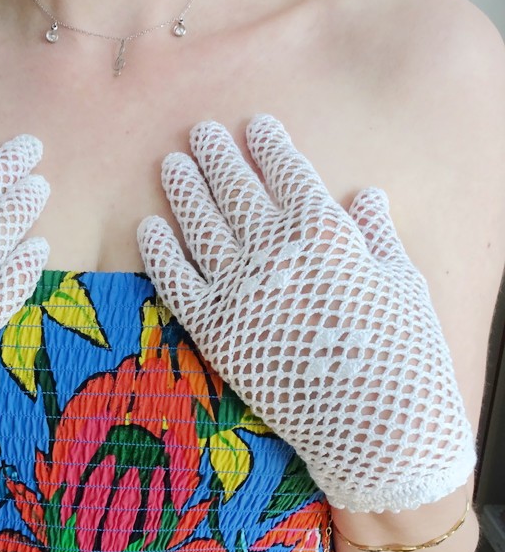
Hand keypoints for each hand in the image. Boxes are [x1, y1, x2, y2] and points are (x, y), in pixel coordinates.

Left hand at [138, 115, 474, 511]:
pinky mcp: (213, 331)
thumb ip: (376, 234)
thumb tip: (363, 195)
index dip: (267, 143)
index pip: (287, 170)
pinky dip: (159, 251)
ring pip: (200, 225)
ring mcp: (238, 289)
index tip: (253, 125)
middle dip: (215, 154)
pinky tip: (148, 227)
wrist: (375, 426)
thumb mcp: (403, 282)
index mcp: (324, 228)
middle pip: (235, 188)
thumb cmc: (403, 354)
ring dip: (183, 189)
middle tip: (197, 133)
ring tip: (170, 164)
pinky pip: (176, 281)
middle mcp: (273, 250)